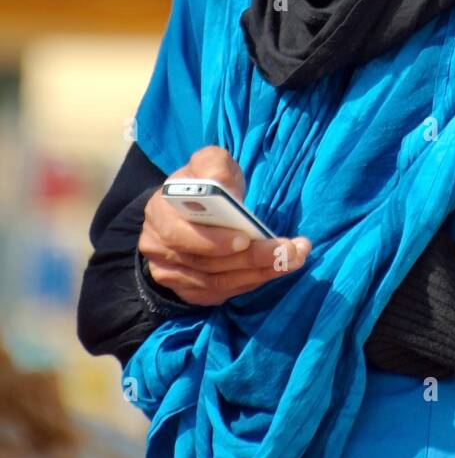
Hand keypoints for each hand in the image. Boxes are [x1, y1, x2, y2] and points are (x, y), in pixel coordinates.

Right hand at [138, 145, 311, 306]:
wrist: (186, 210)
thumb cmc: (201, 185)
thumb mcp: (207, 163)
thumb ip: (214, 166)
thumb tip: (228, 190)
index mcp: (159, 212)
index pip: (180, 233)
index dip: (213, 240)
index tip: (246, 238)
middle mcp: (158, 248)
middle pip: (205, 263)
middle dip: (250, 259)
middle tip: (288, 252)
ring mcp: (171, 274)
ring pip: (216, 282)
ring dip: (259, 273)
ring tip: (293, 259)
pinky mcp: (188, 291)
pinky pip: (220, 294)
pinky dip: (250, 283)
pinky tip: (275, 270)